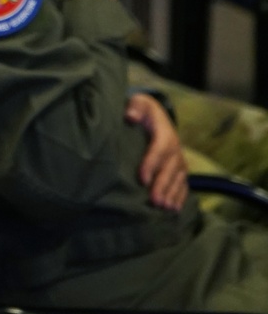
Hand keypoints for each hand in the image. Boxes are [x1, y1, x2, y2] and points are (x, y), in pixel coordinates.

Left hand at [125, 93, 188, 211]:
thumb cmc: (141, 110)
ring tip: (164, 208)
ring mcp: (179, 159)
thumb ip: (135, 107)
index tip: (142, 179)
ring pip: (178, 178)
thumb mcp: (138, 103)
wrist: (154, 114)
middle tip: (155, 200)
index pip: (159, 148)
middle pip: (170, 168)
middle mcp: (175, 147)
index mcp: (164, 131)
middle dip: (163, 185)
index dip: (151, 163)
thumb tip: (130, 116)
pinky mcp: (179, 168)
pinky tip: (175, 210)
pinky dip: (180, 197)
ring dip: (172, 194)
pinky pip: (183, 184)